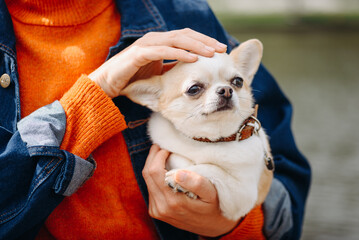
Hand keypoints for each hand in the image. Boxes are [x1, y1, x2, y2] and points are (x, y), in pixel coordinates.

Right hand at [88, 28, 226, 97]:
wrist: (108, 84)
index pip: (187, 37)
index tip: (220, 50)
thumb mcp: (159, 74)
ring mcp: (148, 45)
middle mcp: (156, 40)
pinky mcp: (140, 53)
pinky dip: (179, 54)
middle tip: (222, 49)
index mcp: (162, 43)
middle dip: (205, 41)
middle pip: (186, 35)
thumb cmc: (133, 79)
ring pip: (177, 40)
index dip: (204, 42)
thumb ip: (173, 69)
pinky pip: (163, 51)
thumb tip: (191, 72)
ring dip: (196, 46)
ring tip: (212, 53)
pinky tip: (193, 59)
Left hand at [142, 145, 238, 236]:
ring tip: (162, 154)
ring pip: (146, 180)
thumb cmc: (212, 207)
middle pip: (147, 174)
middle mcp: (161, 207)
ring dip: (152, 165)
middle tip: (162, 146)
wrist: (210, 227)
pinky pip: (149, 188)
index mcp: (173, 201)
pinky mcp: (154, 211)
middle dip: (152, 156)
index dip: (158, 155)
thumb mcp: (211, 194)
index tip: (168, 147)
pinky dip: (153, 176)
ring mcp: (156, 210)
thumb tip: (178, 172)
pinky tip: (163, 169)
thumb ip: (197, 183)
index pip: (155, 171)